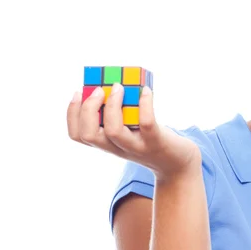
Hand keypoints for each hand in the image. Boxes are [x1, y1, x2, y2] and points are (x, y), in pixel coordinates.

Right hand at [67, 84, 201, 181]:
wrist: (178, 164)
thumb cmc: (151, 140)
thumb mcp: (130, 129)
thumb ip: (118, 114)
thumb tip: (111, 84)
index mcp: (108, 144)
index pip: (78, 135)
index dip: (72, 114)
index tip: (78, 92)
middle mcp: (118, 148)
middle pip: (89, 135)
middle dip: (88, 109)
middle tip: (100, 90)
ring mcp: (137, 146)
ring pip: (114, 131)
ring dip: (112, 105)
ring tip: (120, 86)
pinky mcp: (156, 141)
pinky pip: (146, 123)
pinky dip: (145, 104)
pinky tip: (146, 90)